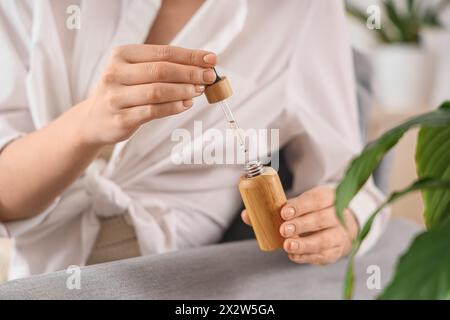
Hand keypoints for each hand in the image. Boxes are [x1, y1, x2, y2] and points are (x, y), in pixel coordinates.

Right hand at [77, 45, 217, 145]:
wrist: (94, 120)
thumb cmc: (123, 92)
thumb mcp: (135, 73)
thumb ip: (163, 68)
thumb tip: (202, 68)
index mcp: (122, 55)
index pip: (163, 52)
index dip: (190, 56)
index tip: (211, 59)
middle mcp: (115, 73)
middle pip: (161, 70)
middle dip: (190, 73)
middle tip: (210, 77)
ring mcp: (116, 97)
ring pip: (158, 91)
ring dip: (184, 90)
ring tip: (199, 91)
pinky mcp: (121, 119)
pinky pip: (154, 111)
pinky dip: (174, 107)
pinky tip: (186, 104)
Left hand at [241, 186, 358, 264]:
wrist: (339, 227)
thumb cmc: (312, 213)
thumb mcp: (300, 205)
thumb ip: (275, 209)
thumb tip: (246, 215)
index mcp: (328, 197)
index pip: (316, 199)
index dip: (300, 205)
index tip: (284, 212)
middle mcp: (338, 215)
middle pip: (321, 219)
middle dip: (301, 225)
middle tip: (283, 230)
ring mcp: (339, 234)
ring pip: (324, 239)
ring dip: (304, 244)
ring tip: (288, 246)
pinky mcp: (336, 251)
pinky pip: (322, 255)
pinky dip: (306, 256)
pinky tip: (294, 255)